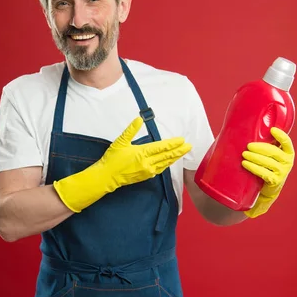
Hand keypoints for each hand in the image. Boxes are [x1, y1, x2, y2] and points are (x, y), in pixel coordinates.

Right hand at [53, 116, 191, 212]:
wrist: (107, 177)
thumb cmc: (112, 159)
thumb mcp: (120, 142)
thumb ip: (131, 130)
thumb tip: (138, 119)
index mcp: (142, 153)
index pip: (161, 147)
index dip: (173, 143)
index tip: (182, 140)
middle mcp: (147, 163)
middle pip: (167, 156)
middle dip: (179, 151)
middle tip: (189, 146)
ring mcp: (147, 171)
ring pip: (165, 163)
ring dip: (175, 157)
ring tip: (183, 152)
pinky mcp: (146, 176)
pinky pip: (160, 169)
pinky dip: (167, 164)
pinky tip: (170, 161)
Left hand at [241, 127, 294, 217]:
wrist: (270, 187)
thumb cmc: (268, 166)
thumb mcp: (271, 155)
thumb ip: (267, 145)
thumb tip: (248, 131)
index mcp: (288, 152)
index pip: (287, 142)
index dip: (281, 135)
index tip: (272, 129)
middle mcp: (287, 161)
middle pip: (273, 152)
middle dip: (260, 147)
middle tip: (248, 146)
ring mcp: (282, 172)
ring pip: (268, 162)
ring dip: (254, 157)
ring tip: (244, 154)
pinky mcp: (274, 181)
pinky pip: (263, 172)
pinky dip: (253, 167)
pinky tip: (245, 164)